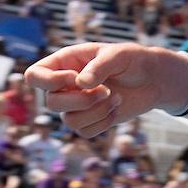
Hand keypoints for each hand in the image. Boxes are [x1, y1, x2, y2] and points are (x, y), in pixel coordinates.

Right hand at [24, 43, 187, 142]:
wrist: (153, 80)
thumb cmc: (133, 60)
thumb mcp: (119, 55)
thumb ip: (99, 66)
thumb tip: (79, 84)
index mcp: (64, 63)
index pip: (34, 76)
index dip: (50, 81)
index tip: (75, 78)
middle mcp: (65, 85)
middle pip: (50, 103)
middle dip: (80, 100)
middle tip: (106, 90)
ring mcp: (76, 105)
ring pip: (68, 121)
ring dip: (96, 112)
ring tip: (115, 98)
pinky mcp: (89, 121)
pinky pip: (85, 132)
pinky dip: (103, 122)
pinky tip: (117, 108)